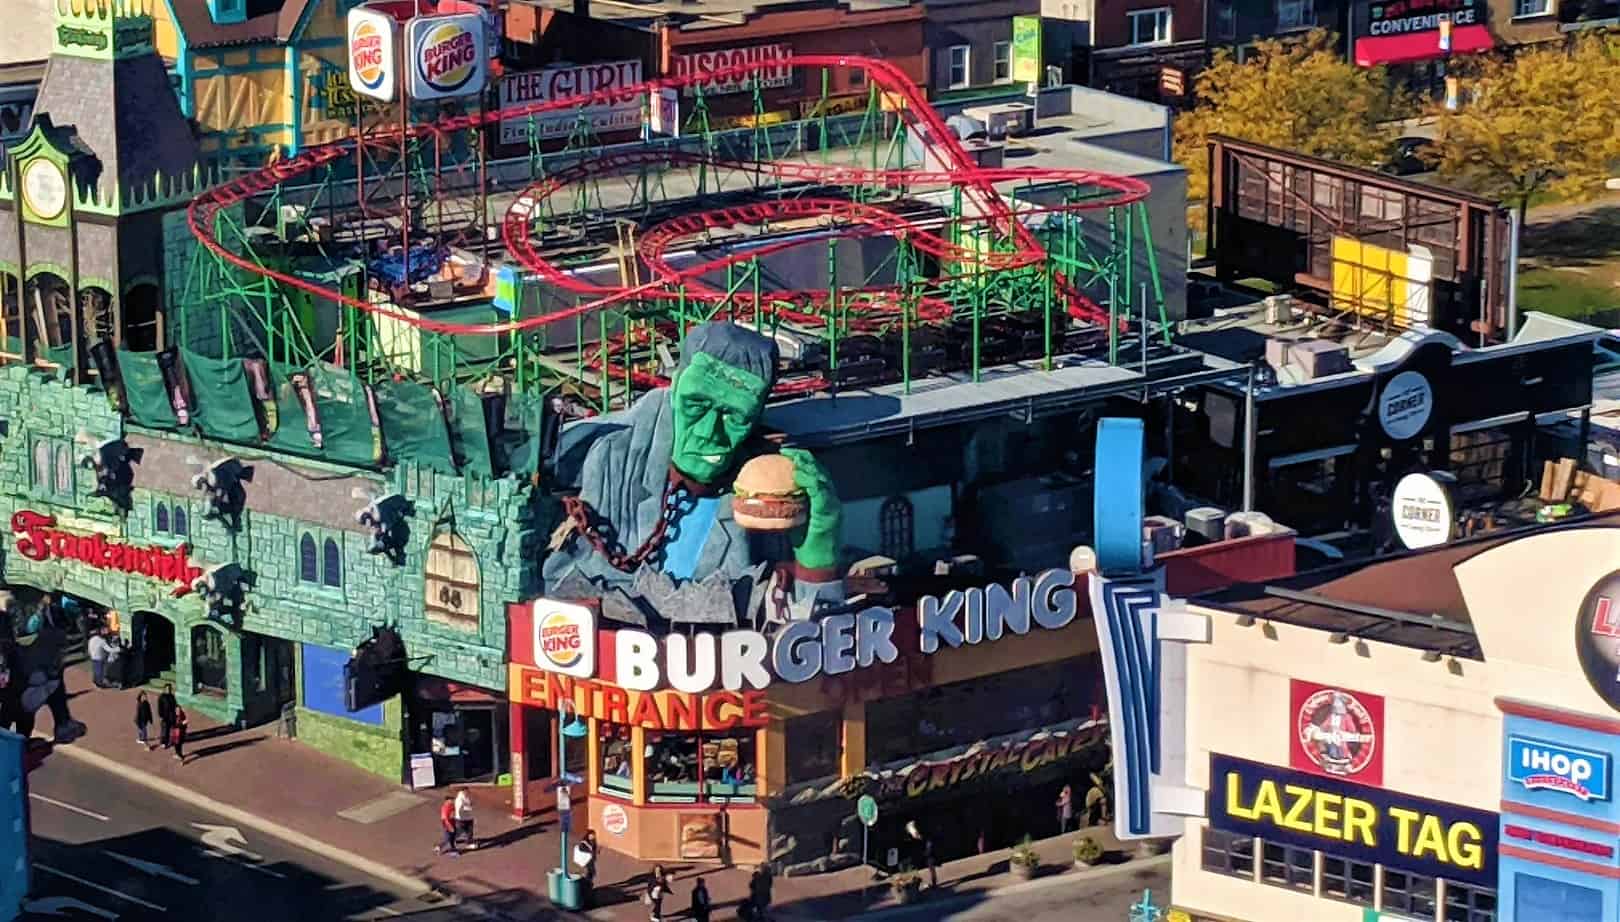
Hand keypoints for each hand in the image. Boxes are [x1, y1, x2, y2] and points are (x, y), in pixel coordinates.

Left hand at [779, 448, 841, 572]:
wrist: (818, 563)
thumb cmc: (805, 542)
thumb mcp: (797, 517)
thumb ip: (790, 504)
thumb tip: (771, 493)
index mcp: (825, 499)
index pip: (817, 474)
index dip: (804, 461)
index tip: (788, 452)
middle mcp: (832, 499)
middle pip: (820, 472)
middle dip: (804, 458)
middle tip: (788, 450)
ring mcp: (832, 506)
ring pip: (822, 479)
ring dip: (807, 466)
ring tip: (793, 458)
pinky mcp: (828, 514)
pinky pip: (820, 493)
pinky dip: (810, 482)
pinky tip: (799, 475)